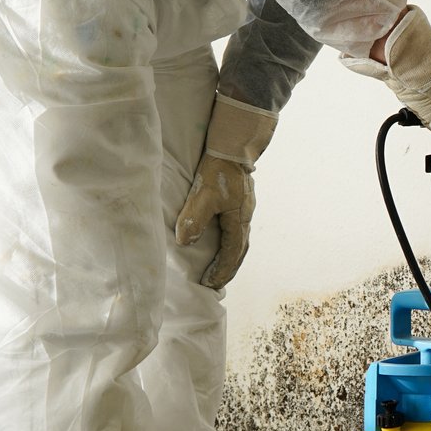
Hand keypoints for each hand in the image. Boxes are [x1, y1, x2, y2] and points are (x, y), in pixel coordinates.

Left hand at [175, 95, 276, 288]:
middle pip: (240, 250)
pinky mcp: (241, 201)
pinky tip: (223, 239)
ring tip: (220, 267)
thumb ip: (194, 219)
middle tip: (217, 283)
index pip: (231, 253)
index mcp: (238, 220)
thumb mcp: (202, 196)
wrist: (233, 147)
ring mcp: (245, 209)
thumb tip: (185, 243)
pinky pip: (238, 229)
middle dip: (229, 268)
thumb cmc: (218, 172)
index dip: (221, 270)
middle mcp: (245, 217)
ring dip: (231, 257)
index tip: (210, 284)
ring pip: (241, 240)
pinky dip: (231, 242)